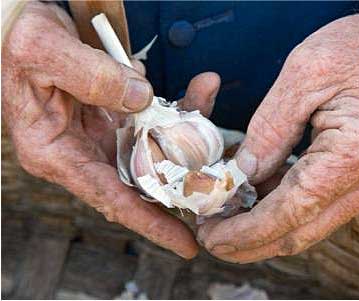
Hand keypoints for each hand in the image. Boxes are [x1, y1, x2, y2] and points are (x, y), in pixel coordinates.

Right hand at [2, 2, 219, 258]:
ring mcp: (99, 134)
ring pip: (152, 145)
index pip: (109, 198)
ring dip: (184, 127)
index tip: (185, 243)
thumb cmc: (16, 38)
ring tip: (205, 96)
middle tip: (217, 174)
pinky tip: (192, 87)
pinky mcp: (111, 115)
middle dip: (181, 173)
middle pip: (140, 175)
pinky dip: (175, 106)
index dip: (149, 222)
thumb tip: (142, 99)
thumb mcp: (44, 51)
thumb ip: (92, 76)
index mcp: (56, 153)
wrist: (16, 21)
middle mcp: (80, 151)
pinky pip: (151, 119)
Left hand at [198, 0, 358, 262]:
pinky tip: (257, 198)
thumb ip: (270, 130)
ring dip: (265, 227)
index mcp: (357, 155)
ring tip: (226, 216)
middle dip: (251, 242)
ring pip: (309, 225)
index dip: (246, 231)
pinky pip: (320, 207)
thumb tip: (243, 172)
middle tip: (211, 237)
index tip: (211, 236)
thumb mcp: (304, 74)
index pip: (291, 211)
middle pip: (301, 232)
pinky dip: (285, 209)